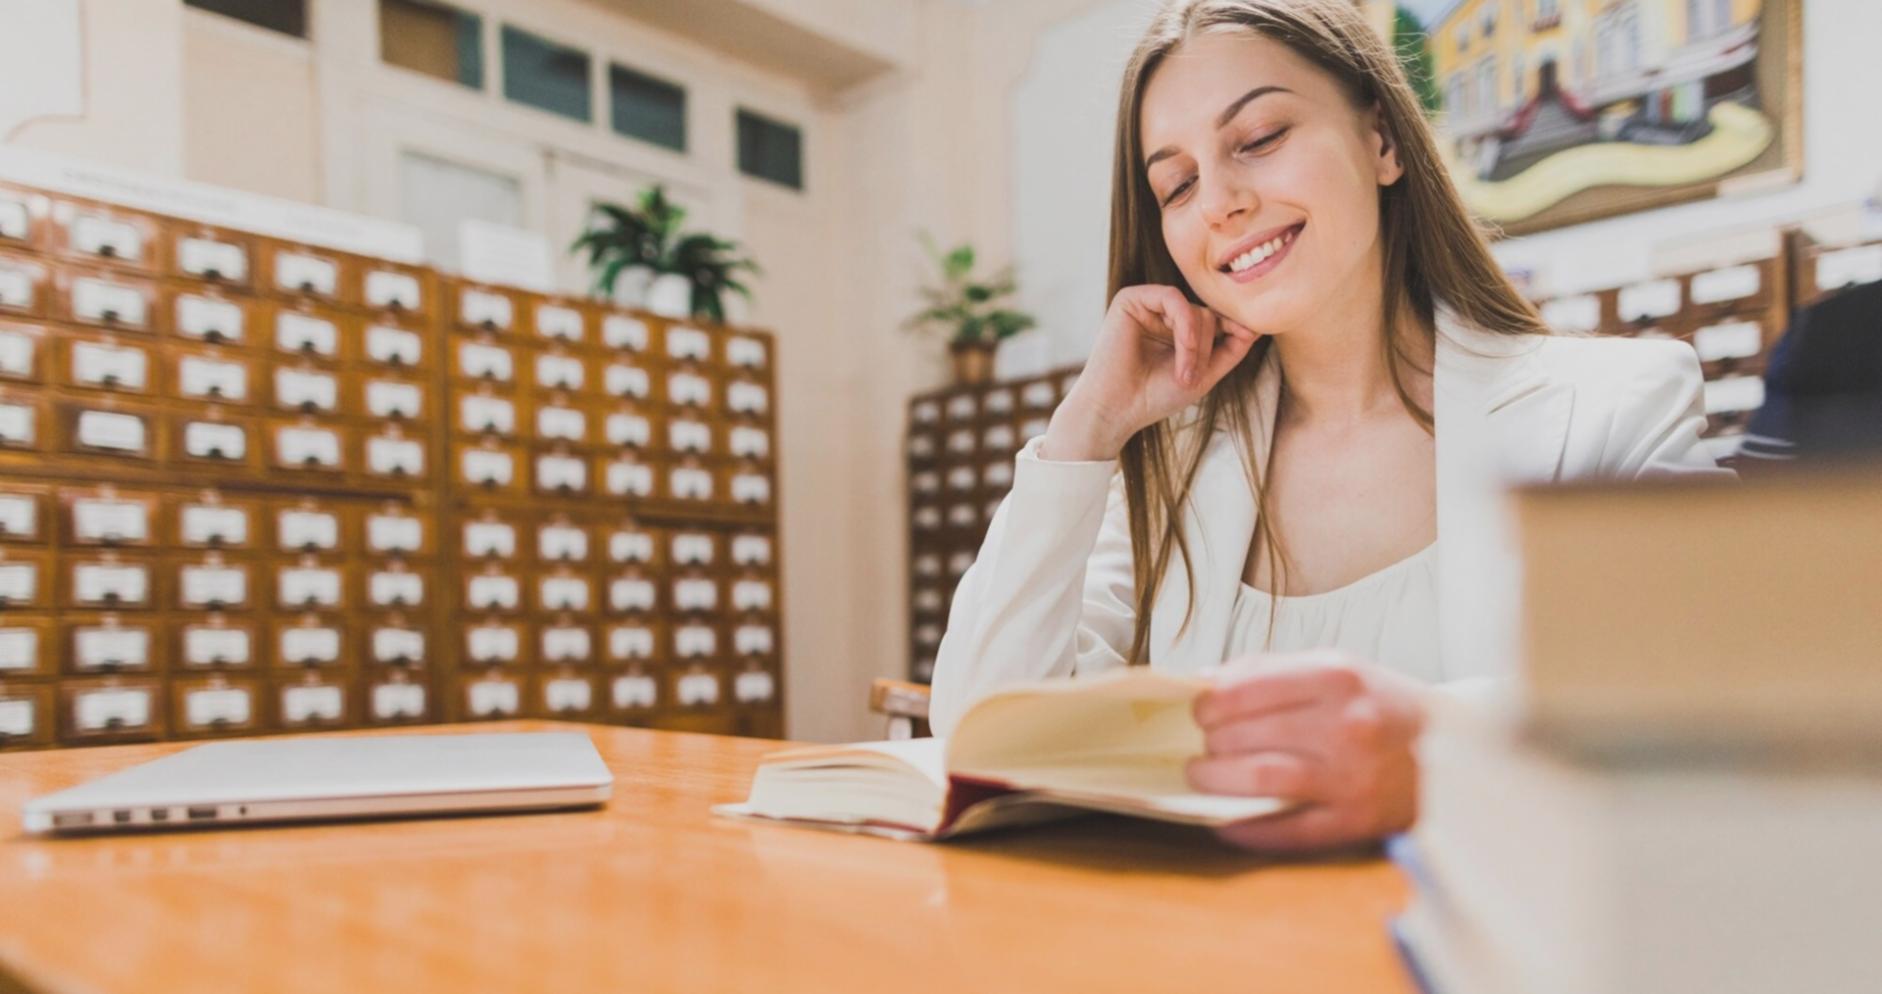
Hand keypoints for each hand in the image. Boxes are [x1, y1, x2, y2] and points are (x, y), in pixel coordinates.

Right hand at [1040, 285, 1259, 460]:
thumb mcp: (1204, 375)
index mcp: (1176, 331)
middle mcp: (1161, 315)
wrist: (1115, 410)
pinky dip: (1185, 326)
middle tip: (1194, 377)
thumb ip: (1230, 349)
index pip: (1215, 320)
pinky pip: (1174, 298)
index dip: (1233, 327)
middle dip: (1208, 346)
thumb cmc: (1153, 397)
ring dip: (1197, 343)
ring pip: (1194, 308)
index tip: (1247, 337)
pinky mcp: (1131, 299)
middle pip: (1207, 314)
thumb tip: (1256, 324)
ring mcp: (1146, 305)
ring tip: (1185, 374)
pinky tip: (1182, 350)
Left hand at [1187, 650, 1426, 852]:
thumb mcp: (1338, 668)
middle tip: (1200, 745)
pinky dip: (1247, 828)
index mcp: (1338, 677)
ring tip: (1201, 776)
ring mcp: (1352, 777)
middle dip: (1210, 742)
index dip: (1209, 703)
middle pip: (1248, 734)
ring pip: (1261, 779)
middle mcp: (1346, 725)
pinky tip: (1225, 822)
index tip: (1198, 711)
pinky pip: (1288, 830)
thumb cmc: (1385, 706)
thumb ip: (1272, 671)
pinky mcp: (1356, 821)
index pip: (1246, 689)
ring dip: (1217, 780)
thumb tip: (1206, 682)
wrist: (1457, 751)